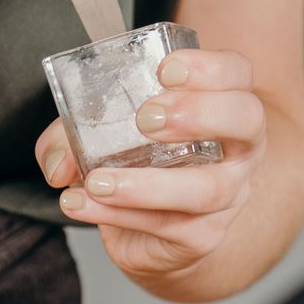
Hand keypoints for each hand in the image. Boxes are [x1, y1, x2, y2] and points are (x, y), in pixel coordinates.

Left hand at [35, 49, 267, 282]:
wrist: (150, 236)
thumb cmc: (136, 165)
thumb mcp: (100, 136)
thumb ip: (71, 137)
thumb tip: (58, 163)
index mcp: (222, 106)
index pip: (237, 73)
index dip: (210, 68)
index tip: (165, 70)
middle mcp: (237, 149)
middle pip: (246, 120)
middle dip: (199, 113)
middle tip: (147, 117)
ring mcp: (227, 194)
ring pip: (206, 188)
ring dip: (147, 184)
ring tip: (97, 180)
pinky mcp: (202, 235)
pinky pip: (166, 225)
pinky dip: (116, 214)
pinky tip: (81, 204)